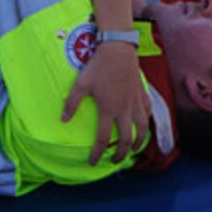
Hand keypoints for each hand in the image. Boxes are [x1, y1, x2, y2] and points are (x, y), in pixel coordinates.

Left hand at [62, 37, 149, 165]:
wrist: (118, 49)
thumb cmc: (98, 66)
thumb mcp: (81, 83)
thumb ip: (72, 103)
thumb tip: (63, 120)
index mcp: (108, 110)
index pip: (103, 139)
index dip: (98, 153)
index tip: (93, 162)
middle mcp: (124, 110)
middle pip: (126, 139)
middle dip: (121, 154)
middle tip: (116, 161)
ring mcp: (135, 102)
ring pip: (142, 128)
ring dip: (139, 141)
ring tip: (134, 148)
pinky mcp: (142, 93)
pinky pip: (148, 111)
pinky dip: (147, 120)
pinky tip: (144, 123)